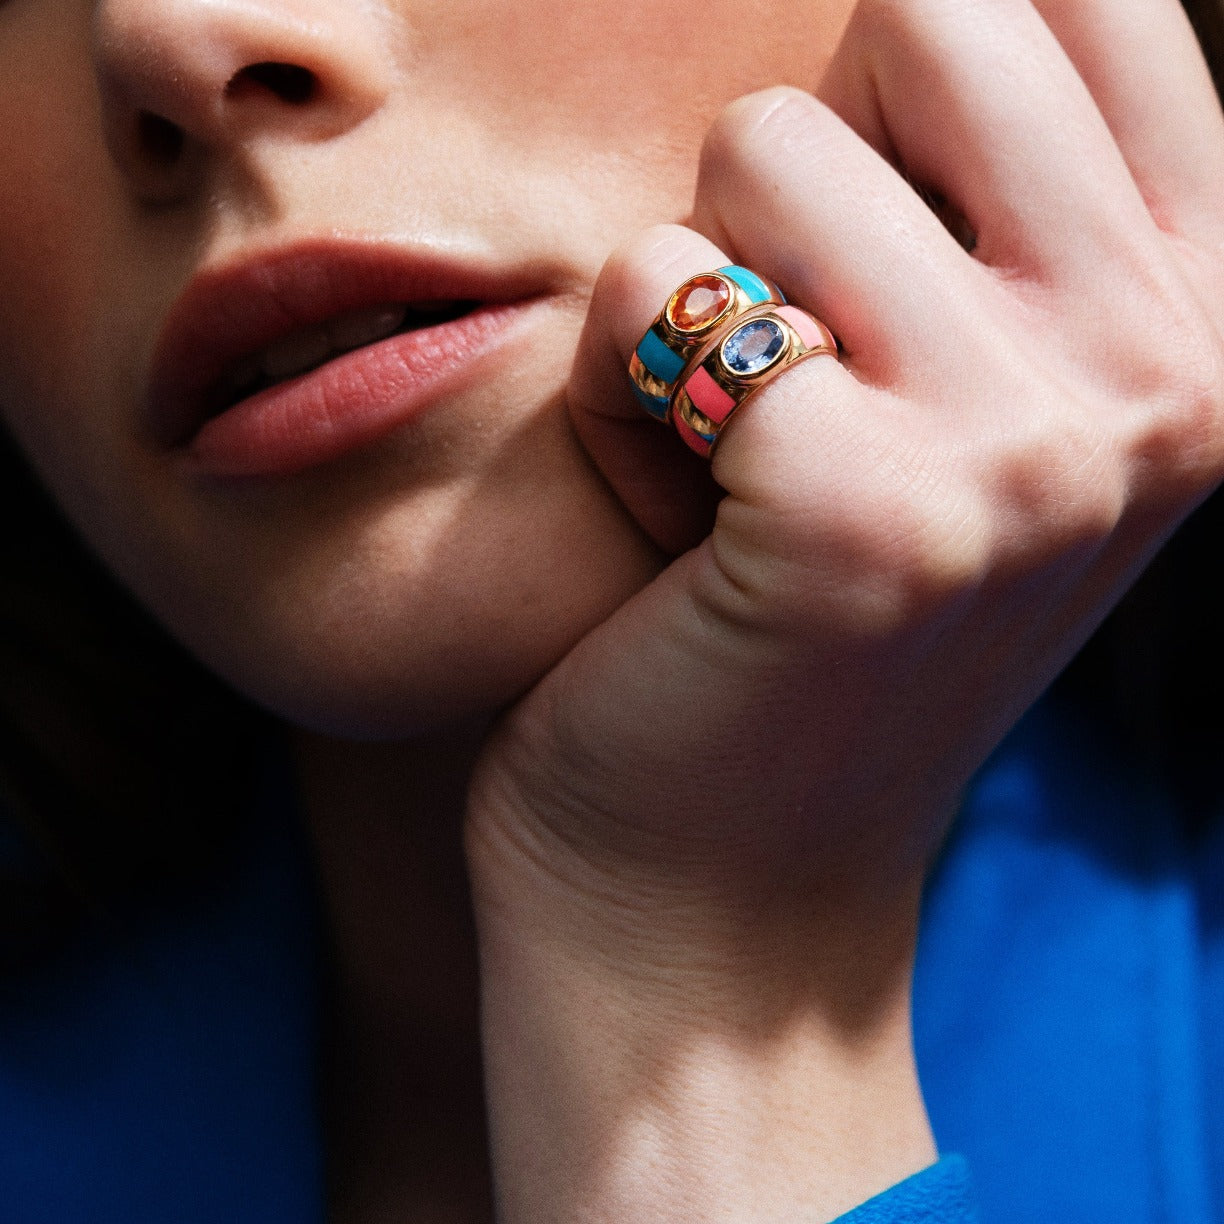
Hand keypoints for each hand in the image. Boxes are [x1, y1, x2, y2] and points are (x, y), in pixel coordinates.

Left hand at [465, 2, 1223, 1218]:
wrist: (718, 882)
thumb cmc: (798, 618)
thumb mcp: (950, 394)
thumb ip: (975, 198)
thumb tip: (908, 14)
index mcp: (1204, 321)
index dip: (911, 80)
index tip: (864, 228)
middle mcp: (1166, 372)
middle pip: (925, 12)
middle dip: (793, 165)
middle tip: (784, 356)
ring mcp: (1037, 446)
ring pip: (766, 140)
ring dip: (694, 287)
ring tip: (724, 449)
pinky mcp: (868, 514)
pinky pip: (654, 288)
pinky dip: (613, 388)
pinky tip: (668, 514)